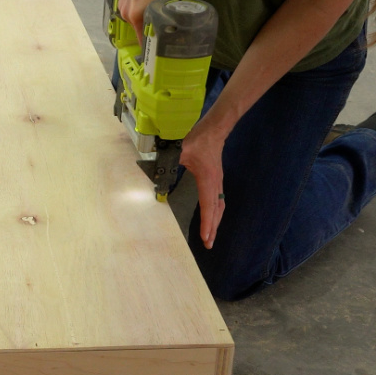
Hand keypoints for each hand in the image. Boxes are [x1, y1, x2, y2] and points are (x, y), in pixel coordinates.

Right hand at [118, 0, 190, 45]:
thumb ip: (185, 9)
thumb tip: (193, 23)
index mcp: (137, 17)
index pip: (143, 42)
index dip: (153, 50)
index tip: (163, 55)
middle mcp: (127, 15)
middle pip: (141, 32)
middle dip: (154, 35)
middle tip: (167, 36)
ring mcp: (123, 7)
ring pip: (138, 22)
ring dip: (148, 23)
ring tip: (161, 21)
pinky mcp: (123, 0)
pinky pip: (135, 13)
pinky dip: (143, 13)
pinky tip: (153, 8)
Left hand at [179, 118, 228, 248]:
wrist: (214, 130)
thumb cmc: (198, 139)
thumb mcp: (181, 149)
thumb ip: (169, 161)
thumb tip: (155, 170)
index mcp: (207, 179)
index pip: (207, 205)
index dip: (206, 222)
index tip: (205, 237)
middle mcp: (215, 184)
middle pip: (216, 211)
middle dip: (212, 228)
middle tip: (208, 244)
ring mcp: (218, 182)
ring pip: (219, 207)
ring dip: (216, 222)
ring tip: (211, 236)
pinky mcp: (216, 180)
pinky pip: (218, 201)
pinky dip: (216, 213)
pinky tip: (212, 218)